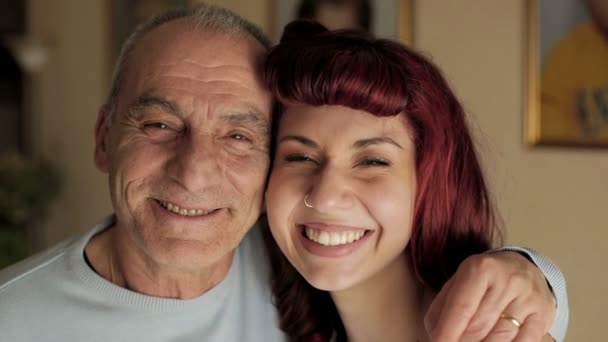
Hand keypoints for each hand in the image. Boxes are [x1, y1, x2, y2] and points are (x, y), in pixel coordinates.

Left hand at [424, 251, 555, 340]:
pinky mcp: (544, 315)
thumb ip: (443, 307)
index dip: (447, 331)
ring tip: (472, 341)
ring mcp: (528, 298)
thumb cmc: (484, 279)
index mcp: (480, 268)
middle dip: (461, 341)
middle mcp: (508, 280)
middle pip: (478, 327)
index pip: (461, 307)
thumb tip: (435, 333)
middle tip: (453, 341)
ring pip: (499, 339)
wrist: (525, 267)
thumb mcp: (459, 282)